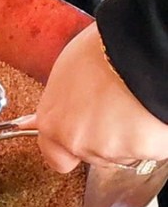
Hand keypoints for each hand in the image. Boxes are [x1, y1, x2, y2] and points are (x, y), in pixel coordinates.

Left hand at [23, 23, 167, 172]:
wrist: (139, 50)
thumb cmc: (103, 51)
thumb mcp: (67, 72)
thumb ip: (63, 101)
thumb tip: (63, 106)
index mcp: (53, 121)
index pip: (55, 156)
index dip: (71, 147)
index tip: (81, 137)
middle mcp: (76, 141)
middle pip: (92, 152)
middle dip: (104, 137)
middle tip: (115, 109)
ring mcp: (108, 149)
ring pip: (122, 152)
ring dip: (129, 136)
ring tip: (135, 103)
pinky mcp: (140, 151)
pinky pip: (150, 149)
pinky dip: (153, 136)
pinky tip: (151, 112)